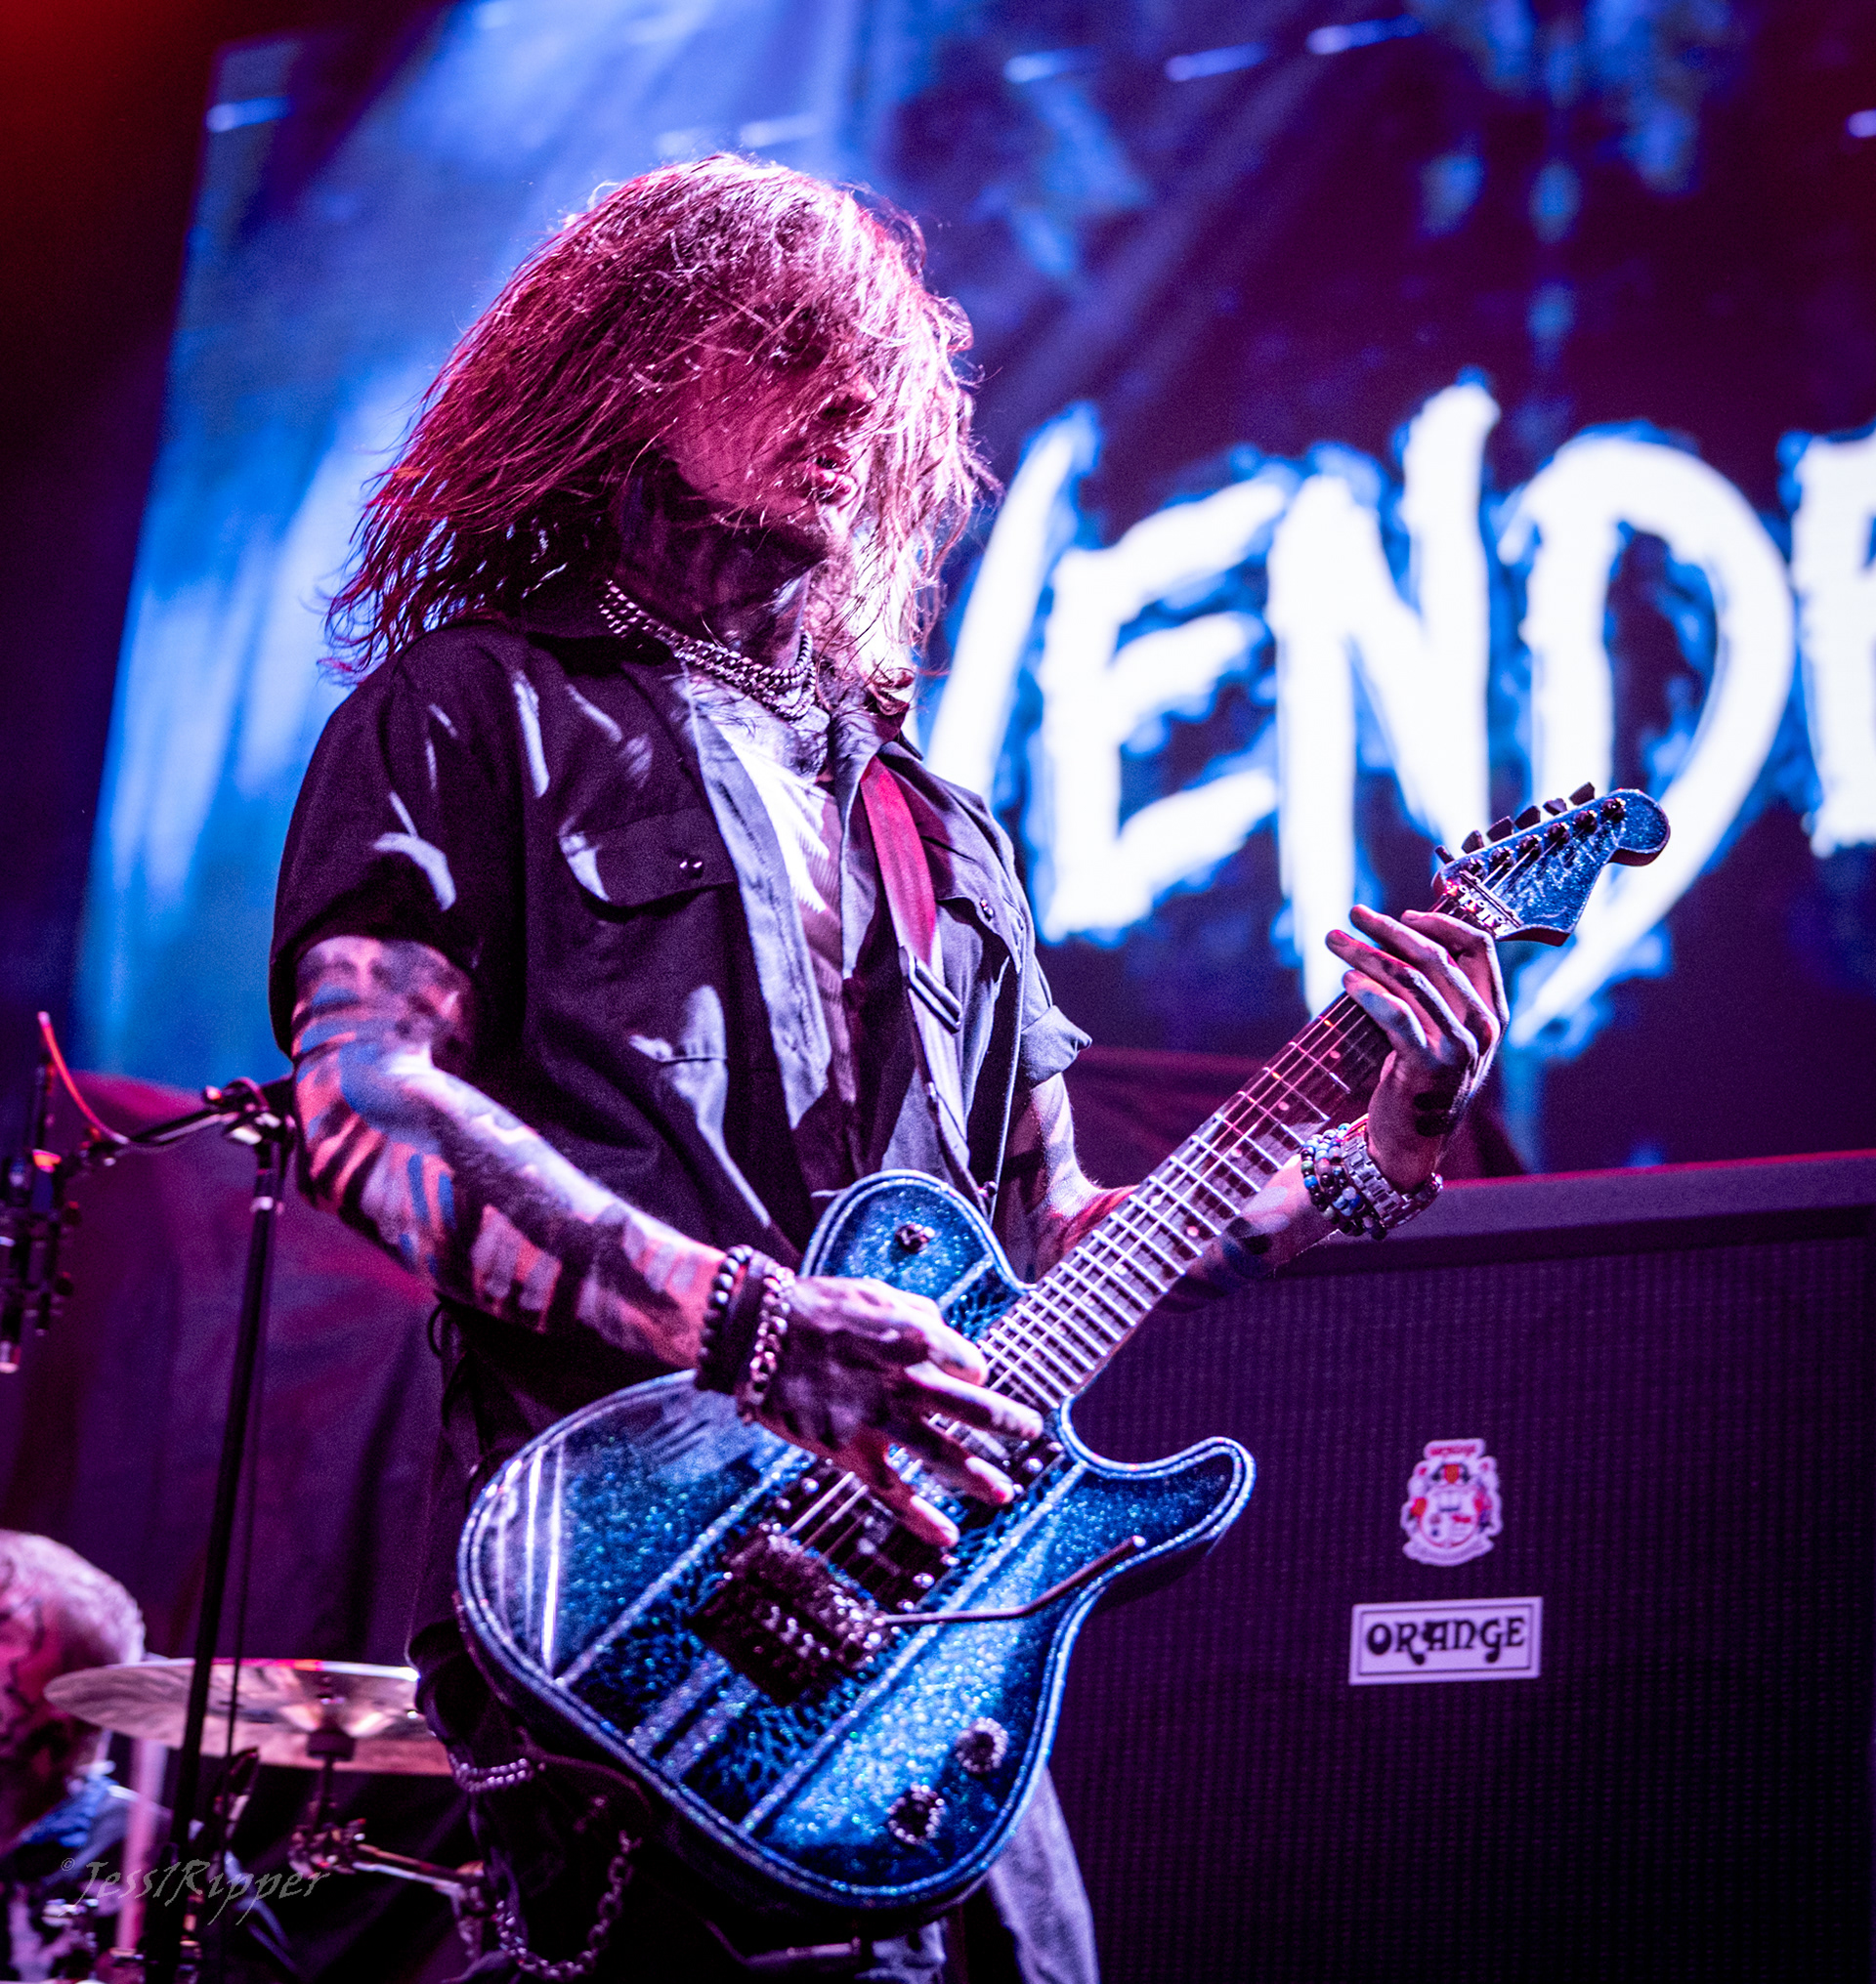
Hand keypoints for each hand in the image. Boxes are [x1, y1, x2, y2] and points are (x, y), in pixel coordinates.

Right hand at [757, 1276, 1043, 1547]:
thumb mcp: (869, 1291)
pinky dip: (920, 1517)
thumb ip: (914, 1310)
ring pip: (938, 1454)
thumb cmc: (812, 1308)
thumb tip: (942, 1325)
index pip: (966, 1359)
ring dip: (977, 1476)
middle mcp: (899, 1380)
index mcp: (909, 1336)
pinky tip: (948, 1536)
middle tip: (1031, 1430)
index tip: (978, 1375)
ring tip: (1005, 1493)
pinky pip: (891, 1491)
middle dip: (1004, 1421)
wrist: (753, 1333)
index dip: (975, 1369)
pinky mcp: (847, 1450)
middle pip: (967, 1407)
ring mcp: (874, 1418)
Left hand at [1324, 906, 1507, 1188]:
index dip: (1440, 922)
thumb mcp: (1439, 1032)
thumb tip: (1399, 936)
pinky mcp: (1427, 1064)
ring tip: (1335, 942)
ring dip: (1366, 954)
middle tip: (1353, 915)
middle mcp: (1483, 1027)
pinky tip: (1346, 980)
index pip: (1480, 946)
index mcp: (1493, 1013)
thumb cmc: (1417, 1079)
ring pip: (1410, 980)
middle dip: (1389, 930)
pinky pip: (1396, 1014)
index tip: (1403, 913)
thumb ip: (1435, 992)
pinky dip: (1368, 992)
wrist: (1409, 1143)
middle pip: (1436, 957)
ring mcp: (1459, 1047)